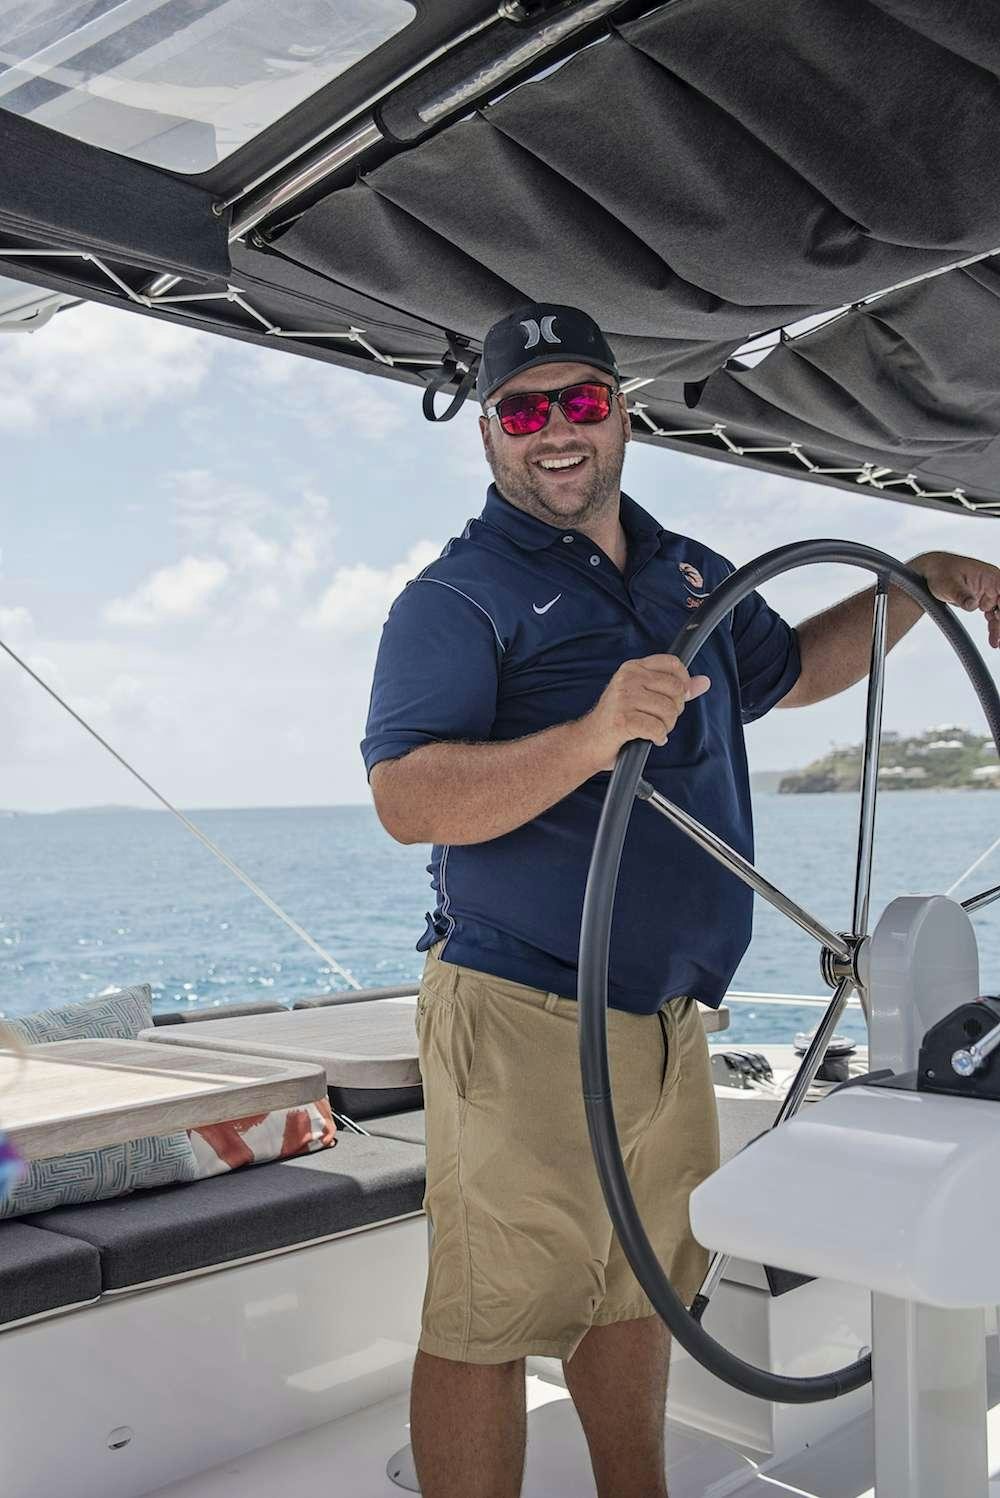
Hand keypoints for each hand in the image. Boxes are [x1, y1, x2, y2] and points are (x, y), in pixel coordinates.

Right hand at [580, 655, 710, 771]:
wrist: (588, 741)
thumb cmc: (616, 720)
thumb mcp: (645, 697)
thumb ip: (675, 689)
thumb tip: (704, 682)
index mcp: (633, 668)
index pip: (672, 663)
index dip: (683, 682)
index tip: (677, 697)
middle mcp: (628, 678)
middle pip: (676, 689)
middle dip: (674, 710)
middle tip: (659, 719)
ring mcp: (624, 697)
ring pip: (669, 711)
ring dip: (666, 727)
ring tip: (652, 730)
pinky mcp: (623, 719)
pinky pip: (658, 729)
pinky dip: (658, 738)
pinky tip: (650, 738)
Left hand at [913, 552, 999, 648]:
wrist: (929, 574)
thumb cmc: (941, 573)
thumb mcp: (950, 584)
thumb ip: (962, 595)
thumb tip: (972, 605)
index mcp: (991, 576)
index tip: (999, 617)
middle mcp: (993, 585)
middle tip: (998, 636)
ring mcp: (989, 594)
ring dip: (999, 628)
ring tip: (997, 643)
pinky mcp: (982, 602)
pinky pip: (992, 617)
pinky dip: (993, 628)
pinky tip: (994, 640)